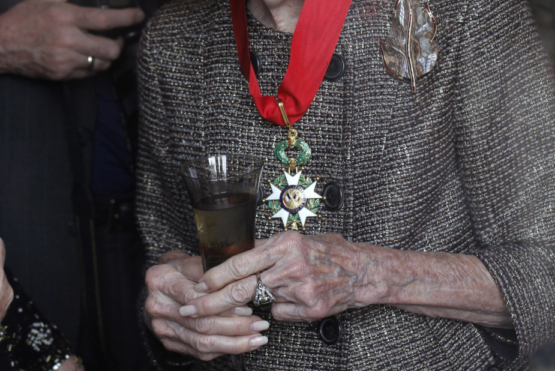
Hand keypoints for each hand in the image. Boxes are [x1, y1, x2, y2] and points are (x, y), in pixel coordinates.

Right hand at [0, 0, 143, 79]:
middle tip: (117, 36)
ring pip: (101, 63)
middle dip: (119, 43)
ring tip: (103, 46)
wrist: (0, 44)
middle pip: (109, 48)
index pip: (105, 19)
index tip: (138, 15)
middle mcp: (67, 40)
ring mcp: (64, 60)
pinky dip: (92, 65)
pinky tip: (87, 55)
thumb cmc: (25, 16)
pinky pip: (88, 73)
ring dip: (107, 55)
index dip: (127, 18)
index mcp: (66, 17)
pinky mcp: (60, 74)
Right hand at [144, 251, 268, 360]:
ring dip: (234, 343)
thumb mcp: (192, 259)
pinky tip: (243, 344)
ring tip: (257, 338)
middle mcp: (158, 306)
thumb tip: (240, 281)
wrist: (159, 285)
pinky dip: (224, 349)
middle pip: (201, 323)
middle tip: (259, 325)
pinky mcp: (170, 342)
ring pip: (202, 341)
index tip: (247, 307)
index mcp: (160, 280)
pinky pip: (199, 351)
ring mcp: (163, 327)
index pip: (195, 297)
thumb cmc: (180, 269)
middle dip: (234, 326)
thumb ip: (211, 270)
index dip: (223, 304)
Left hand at [193, 232, 368, 322]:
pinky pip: (281, 314)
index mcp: (284, 244)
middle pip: (242, 289)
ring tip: (279, 289)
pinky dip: (283, 309)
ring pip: (262, 302)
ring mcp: (300, 289)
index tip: (199, 285)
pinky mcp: (309, 309)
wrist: (361, 271)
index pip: (240, 263)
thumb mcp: (296, 241)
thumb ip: (268, 250)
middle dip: (212, 302)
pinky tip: (298, 298)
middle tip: (192, 309)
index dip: (215, 277)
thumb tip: (238, 257)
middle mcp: (290, 266)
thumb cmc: (329, 253)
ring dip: (261, 300)